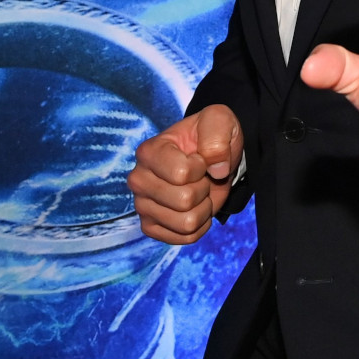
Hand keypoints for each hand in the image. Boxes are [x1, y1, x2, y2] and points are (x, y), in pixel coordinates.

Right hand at [128, 104, 242, 244]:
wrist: (211, 157)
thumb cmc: (210, 136)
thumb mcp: (219, 120)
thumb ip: (217, 136)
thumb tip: (216, 169)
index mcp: (148, 151)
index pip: (182, 174)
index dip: (201, 166)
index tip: (199, 158)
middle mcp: (138, 180)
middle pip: (184, 201)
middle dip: (203, 189)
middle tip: (200, 176)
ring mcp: (142, 206)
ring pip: (186, 222)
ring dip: (203, 208)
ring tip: (198, 191)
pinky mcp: (151, 227)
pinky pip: (186, 237)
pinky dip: (201, 224)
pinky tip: (196, 207)